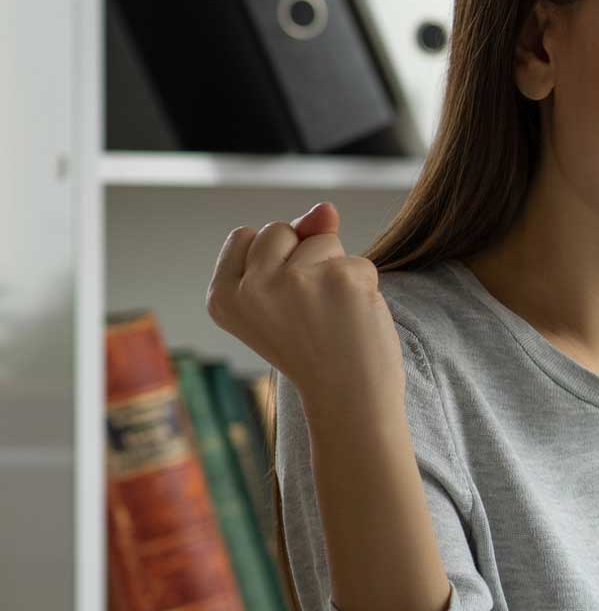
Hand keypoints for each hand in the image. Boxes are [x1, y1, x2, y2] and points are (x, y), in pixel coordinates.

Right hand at [206, 201, 402, 413]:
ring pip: (323, 240)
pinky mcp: (339, 278)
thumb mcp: (286, 297)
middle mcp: (250, 287)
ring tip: (333, 318)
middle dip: (303, 259)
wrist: (350, 401)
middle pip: (279, 230)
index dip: (272, 261)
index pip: (244, 236)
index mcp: (221, 296)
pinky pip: (358, 260)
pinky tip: (355, 319)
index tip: (281, 306)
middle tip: (310, 314)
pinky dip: (364, 285)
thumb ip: (295, 243)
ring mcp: (294, 281)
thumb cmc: (316, 350)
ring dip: (337, 272)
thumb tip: (326, 208)